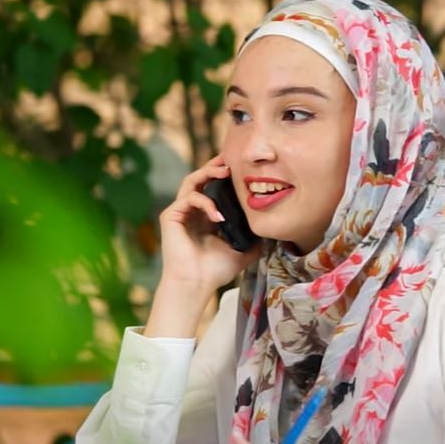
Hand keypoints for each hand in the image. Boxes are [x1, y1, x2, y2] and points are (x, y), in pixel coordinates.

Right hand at [157, 155, 261, 291]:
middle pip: (201, 178)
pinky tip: (218, 215)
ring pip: (191, 181)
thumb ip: (254, 239)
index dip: (225, 176)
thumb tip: (274, 232)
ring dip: (208, 172)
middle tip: (231, 159)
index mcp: (205, 217)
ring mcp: (180, 212)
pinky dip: (205, 202)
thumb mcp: (242, 251)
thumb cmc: (215, 272)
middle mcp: (192, 211)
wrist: (196, 285)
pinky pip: (189, 198)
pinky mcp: (170, 216)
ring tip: (225, 172)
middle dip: (216, 166)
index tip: (241, 167)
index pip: (214, 188)